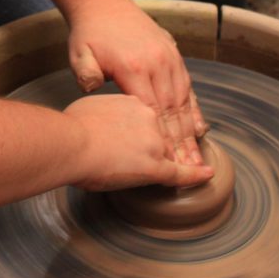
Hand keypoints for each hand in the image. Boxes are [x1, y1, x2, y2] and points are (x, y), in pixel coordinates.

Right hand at [63, 93, 213, 192]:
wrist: (74, 142)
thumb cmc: (72, 126)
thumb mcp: (90, 105)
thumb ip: (104, 111)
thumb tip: (100, 117)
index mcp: (133, 102)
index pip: (148, 117)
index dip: (147, 129)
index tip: (144, 136)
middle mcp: (149, 117)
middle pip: (160, 134)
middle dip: (155, 146)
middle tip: (144, 157)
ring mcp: (154, 142)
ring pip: (167, 153)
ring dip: (173, 160)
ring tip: (179, 167)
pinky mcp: (155, 167)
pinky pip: (180, 173)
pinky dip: (195, 174)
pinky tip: (206, 175)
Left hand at [66, 0, 207, 166]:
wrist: (103, 2)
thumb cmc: (89, 33)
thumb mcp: (80, 53)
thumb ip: (86, 74)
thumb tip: (93, 89)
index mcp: (134, 67)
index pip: (153, 112)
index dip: (163, 140)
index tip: (171, 163)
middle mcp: (157, 62)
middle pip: (173, 110)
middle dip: (183, 142)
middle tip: (192, 170)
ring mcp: (168, 57)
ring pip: (184, 99)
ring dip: (191, 129)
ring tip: (198, 156)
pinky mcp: (173, 53)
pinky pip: (187, 84)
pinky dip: (194, 107)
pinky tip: (199, 126)